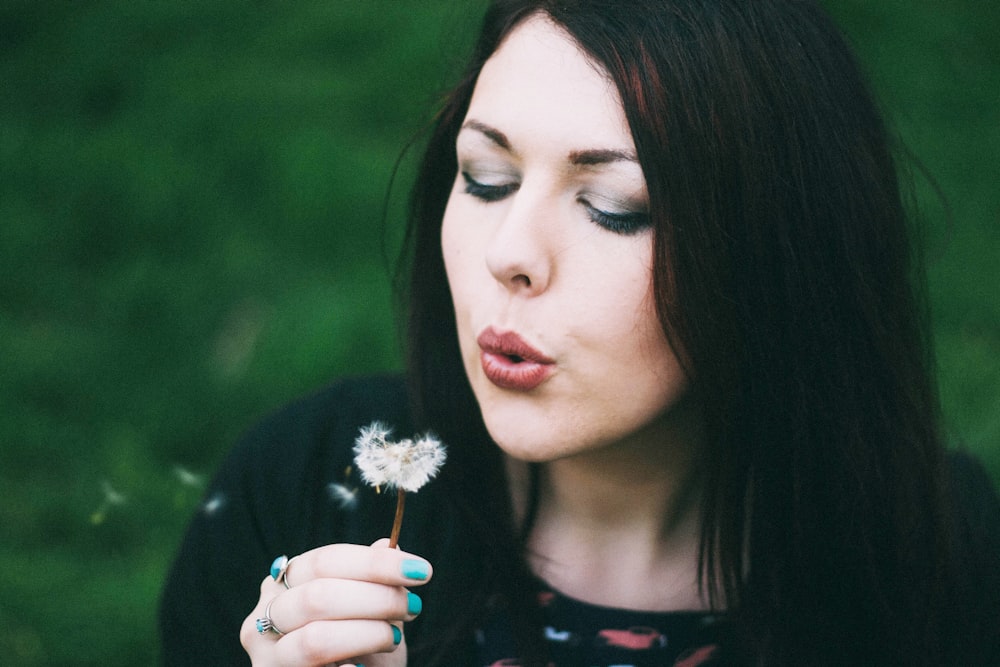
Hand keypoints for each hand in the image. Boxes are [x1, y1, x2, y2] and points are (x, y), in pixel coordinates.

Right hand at [240, 539, 431, 666]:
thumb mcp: (369, 613)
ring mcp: (267, 657)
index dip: (376, 563)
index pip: (326, 560)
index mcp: (285, 584)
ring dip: (367, 634)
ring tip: (395, 638)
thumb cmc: (358, 650)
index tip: (420, 570)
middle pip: (319, 595)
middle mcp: (264, 617)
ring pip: (316, 639)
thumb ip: (374, 581)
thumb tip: (390, 545)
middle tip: (413, 607)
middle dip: (377, 598)